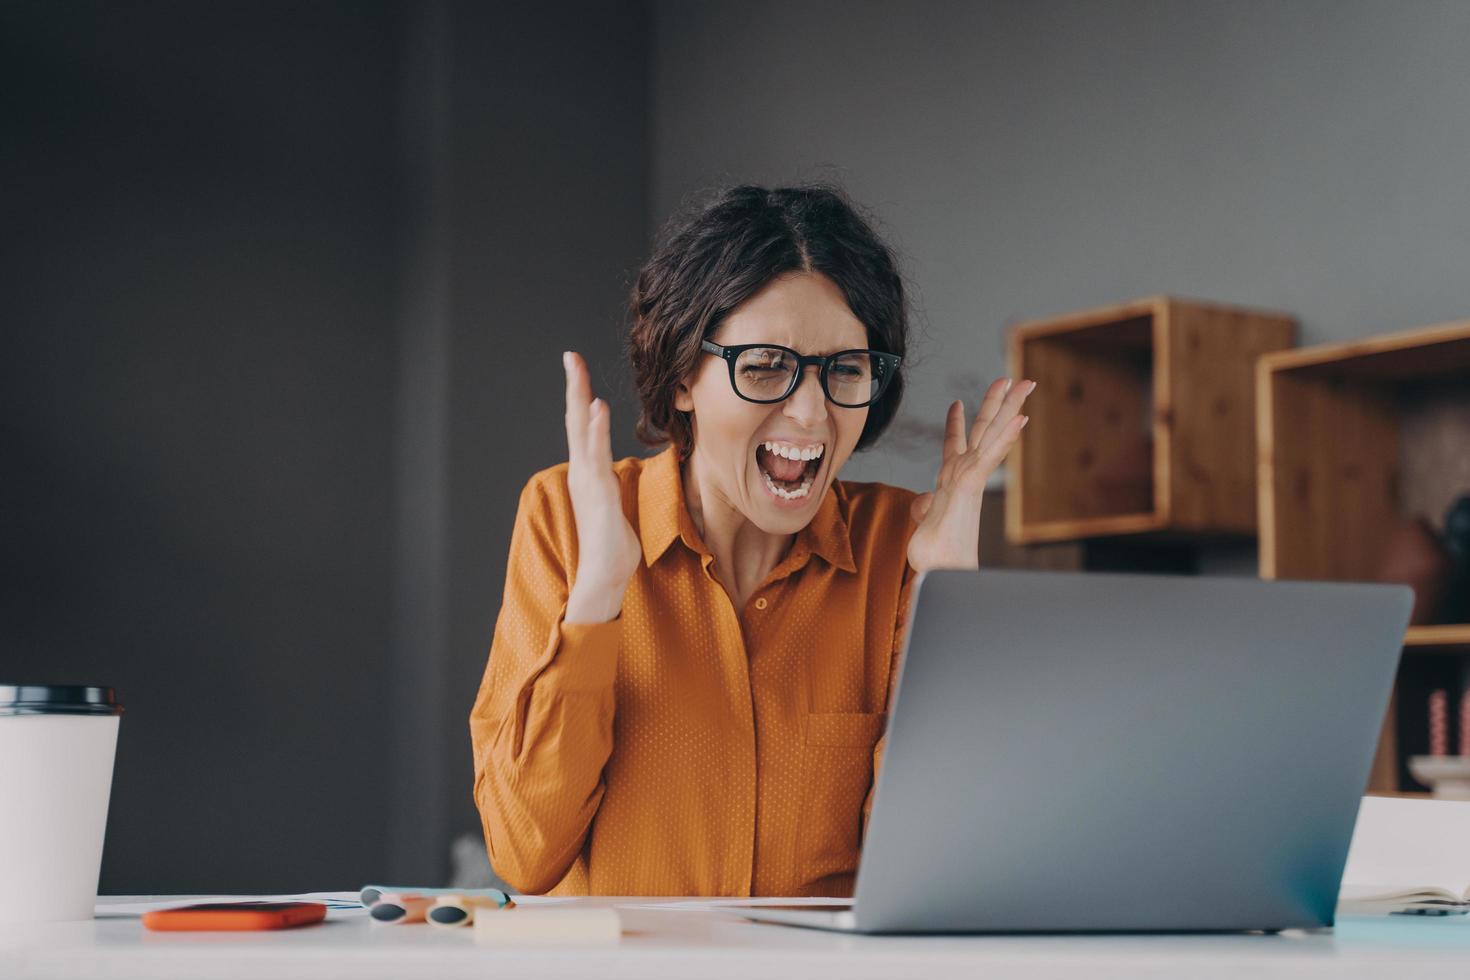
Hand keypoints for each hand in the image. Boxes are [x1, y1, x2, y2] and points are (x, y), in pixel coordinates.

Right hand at [562, 351, 641, 622]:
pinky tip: (597, 407)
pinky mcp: (598, 492)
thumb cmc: (614, 544)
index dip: (580, 396)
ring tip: (578, 370)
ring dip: (580, 398)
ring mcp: (587, 481)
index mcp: (587, 472)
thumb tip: (616, 474)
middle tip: (570, 355)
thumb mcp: (615, 504)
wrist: (605, 575)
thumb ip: (612, 485)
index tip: (578, 368)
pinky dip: (596, 429)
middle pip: (575, 420)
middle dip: (574, 386)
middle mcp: (582, 472)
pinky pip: (597, 455)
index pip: (582, 427)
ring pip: (582, 432)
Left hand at [906, 378, 1035, 573]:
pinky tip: (1020, 417)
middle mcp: (964, 476)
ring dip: (1008, 408)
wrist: (940, 573)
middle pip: (982, 431)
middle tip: (1009, 378)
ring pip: (991, 435)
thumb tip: (920, 500)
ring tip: (1024, 383)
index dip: (956, 424)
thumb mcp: (922, 522)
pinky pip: (990, 455)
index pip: (955, 446)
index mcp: (951, 482)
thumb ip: (923, 507)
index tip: (956, 403)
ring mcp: (970, 479)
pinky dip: (1005, 436)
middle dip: (995, 403)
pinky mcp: (972, 486)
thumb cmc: (934, 554)